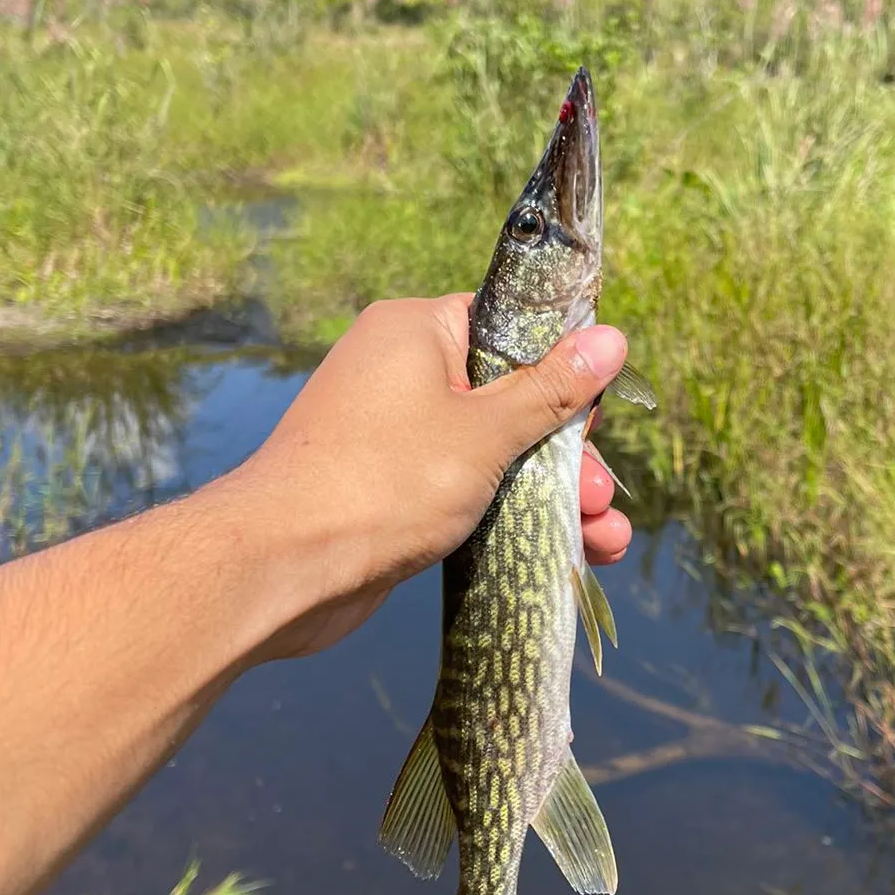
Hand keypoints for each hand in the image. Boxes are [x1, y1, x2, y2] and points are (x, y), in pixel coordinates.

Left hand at [223, 295, 632, 659]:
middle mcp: (402, 374)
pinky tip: (566, 552)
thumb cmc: (382, 483)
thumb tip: (611, 338)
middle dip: (565, 454)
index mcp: (417, 331)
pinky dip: (510, 516)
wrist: (283, 567)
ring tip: (603, 539)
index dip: (561, 368)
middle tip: (601, 496)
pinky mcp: (392, 491)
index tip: (597, 414)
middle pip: (509, 399)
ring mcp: (394, 436)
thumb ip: (550, 391)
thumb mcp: (485, 433)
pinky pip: (466, 491)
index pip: (509, 328)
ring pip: (494, 454)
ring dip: (551, 496)